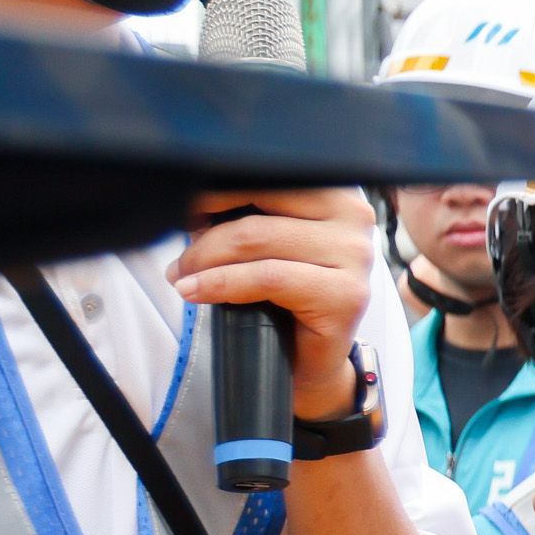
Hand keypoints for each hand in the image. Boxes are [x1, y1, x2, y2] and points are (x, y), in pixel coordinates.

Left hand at [175, 184, 378, 410]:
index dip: (222, 186)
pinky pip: (267, 277)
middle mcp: (354, 217)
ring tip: (181, 278)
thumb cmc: (286, 299)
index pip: (272, 172)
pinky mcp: (345, 295)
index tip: (186, 208)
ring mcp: (355, 255)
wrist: (310, 362)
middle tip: (180, 256)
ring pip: (258, 238)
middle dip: (208, 226)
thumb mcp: (266, 245)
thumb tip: (193, 202)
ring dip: (205, 259)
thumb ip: (247, 215)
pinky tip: (197, 292)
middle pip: (262, 198)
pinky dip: (221, 283)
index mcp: (337, 193)